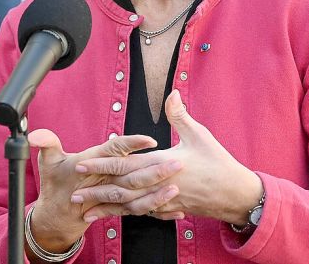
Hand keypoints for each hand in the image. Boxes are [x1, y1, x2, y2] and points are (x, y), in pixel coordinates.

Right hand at [26, 130, 183, 251]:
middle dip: (155, 171)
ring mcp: (113, 199)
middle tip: (177, 163)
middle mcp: (105, 183)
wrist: (57, 217)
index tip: (150, 139)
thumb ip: (47, 143)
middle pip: (133, 175)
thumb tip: (34, 134)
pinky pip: (141, 212)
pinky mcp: (119, 210)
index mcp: (92, 165)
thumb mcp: (48, 162)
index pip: (114, 151)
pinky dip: (159, 212)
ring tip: (177, 188)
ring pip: (139, 198)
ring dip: (158, 195)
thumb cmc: (56, 184)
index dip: (131, 144)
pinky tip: (178, 212)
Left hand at [75, 91, 263, 224]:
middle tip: (74, 191)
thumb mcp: (200, 135)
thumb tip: (172, 92)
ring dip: (106, 207)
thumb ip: (180, 115)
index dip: (103, 164)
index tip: (83, 164)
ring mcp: (163, 201)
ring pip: (128, 206)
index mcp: (162, 164)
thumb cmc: (218, 162)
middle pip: (121, 188)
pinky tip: (114, 217)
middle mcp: (158, 185)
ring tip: (86, 210)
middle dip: (97, 190)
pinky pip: (142, 214)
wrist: (235, 194)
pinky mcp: (168, 210)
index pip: (126, 164)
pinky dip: (126, 216)